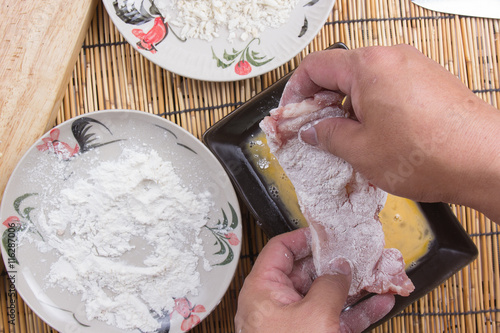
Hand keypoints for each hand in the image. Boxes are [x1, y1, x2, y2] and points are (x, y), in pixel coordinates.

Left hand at [234, 228, 394, 331]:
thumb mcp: (315, 316)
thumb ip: (330, 285)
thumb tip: (340, 269)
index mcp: (264, 289)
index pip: (281, 250)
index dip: (304, 237)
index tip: (328, 232)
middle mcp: (276, 303)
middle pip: (307, 272)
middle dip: (336, 264)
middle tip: (359, 253)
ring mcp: (295, 324)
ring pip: (325, 296)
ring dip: (352, 288)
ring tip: (376, 274)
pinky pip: (334, 319)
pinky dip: (356, 312)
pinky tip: (380, 304)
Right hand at [282, 44, 499, 220]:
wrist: (485, 161)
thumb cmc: (425, 154)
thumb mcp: (360, 150)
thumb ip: (327, 135)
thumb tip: (312, 131)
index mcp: (368, 66)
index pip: (315, 66)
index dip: (295, 91)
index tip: (290, 113)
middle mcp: (391, 57)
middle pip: (341, 71)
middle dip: (322, 101)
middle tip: (315, 130)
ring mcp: (414, 66)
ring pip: (365, 81)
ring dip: (347, 106)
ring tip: (346, 138)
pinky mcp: (429, 81)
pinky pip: (388, 87)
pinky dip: (372, 106)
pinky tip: (375, 134)